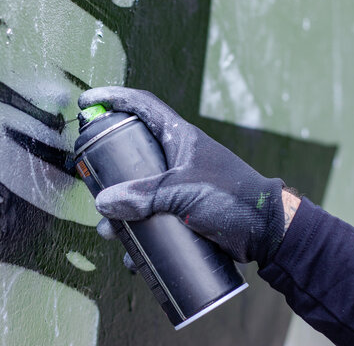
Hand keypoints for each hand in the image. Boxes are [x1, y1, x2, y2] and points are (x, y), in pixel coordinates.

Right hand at [79, 86, 285, 265]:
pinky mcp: (180, 211)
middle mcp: (175, 158)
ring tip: (109, 233)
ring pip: (136, 192)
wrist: (266, 232)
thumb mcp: (185, 190)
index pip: (142, 105)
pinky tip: (131, 255)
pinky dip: (138, 235)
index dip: (113, 98)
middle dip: (107, 170)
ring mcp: (177, 185)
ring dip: (119, 213)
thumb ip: (144, 195)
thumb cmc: (232, 198)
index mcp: (178, 138)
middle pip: (130, 153)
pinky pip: (150, 218)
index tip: (87, 102)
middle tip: (91, 183)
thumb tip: (103, 204)